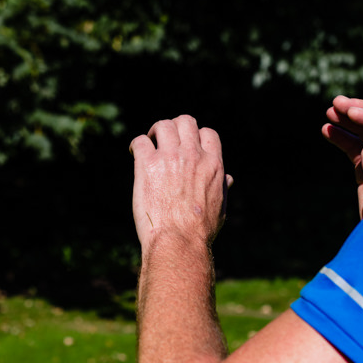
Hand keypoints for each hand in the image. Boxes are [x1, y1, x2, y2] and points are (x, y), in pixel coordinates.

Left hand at [130, 115, 232, 250]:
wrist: (179, 240)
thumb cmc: (200, 230)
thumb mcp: (220, 207)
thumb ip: (222, 187)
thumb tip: (228, 178)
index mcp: (213, 164)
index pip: (207, 133)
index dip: (196, 136)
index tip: (187, 146)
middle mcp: (193, 155)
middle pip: (185, 121)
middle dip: (175, 127)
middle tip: (164, 140)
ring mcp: (170, 157)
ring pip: (163, 125)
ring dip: (155, 132)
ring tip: (149, 143)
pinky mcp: (147, 165)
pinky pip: (140, 141)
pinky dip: (136, 144)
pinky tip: (134, 153)